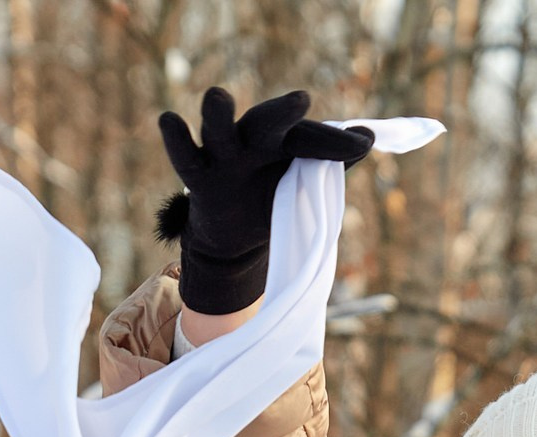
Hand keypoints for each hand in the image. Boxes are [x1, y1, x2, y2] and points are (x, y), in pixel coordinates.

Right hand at [155, 88, 373, 314]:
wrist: (235, 240)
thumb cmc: (272, 202)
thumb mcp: (303, 188)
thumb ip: (331, 163)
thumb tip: (367, 137)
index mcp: (281, 142)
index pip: (309, 138)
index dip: (333, 143)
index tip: (363, 144)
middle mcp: (251, 141)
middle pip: (265, 123)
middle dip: (281, 113)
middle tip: (301, 100)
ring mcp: (222, 157)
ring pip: (218, 132)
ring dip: (217, 115)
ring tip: (217, 96)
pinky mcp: (199, 181)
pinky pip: (185, 159)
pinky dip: (176, 140)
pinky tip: (169, 120)